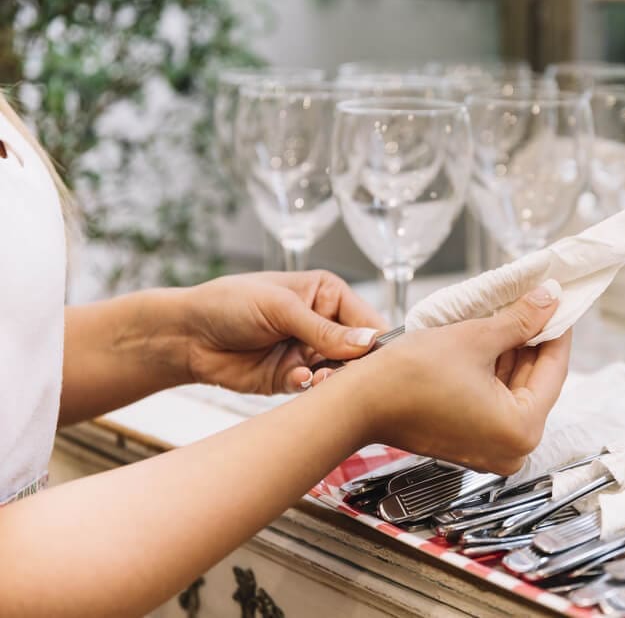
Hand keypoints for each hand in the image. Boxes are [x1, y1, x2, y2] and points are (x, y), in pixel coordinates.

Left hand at [182, 271, 387, 393]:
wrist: (185, 335)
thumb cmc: (229, 303)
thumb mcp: (281, 308)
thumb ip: (325, 329)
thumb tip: (369, 342)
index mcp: (327, 295)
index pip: (368, 320)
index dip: (376, 341)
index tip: (380, 359)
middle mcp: (323, 324)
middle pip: (359, 353)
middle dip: (355, 366)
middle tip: (345, 371)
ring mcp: (307, 353)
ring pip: (339, 375)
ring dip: (332, 380)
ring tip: (320, 378)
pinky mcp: (290, 378)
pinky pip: (312, 389)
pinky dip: (308, 387)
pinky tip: (297, 378)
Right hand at [345, 280, 570, 474]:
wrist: (358, 404)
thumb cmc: (408, 378)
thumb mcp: (474, 338)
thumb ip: (520, 320)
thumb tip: (549, 300)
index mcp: (521, 430)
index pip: (554, 369)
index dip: (558, 329)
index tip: (561, 302)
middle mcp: (512, 449)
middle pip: (535, 382)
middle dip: (534, 339)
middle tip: (538, 301)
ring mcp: (491, 449)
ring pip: (515, 390)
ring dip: (513, 352)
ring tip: (514, 312)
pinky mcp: (471, 443)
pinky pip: (495, 402)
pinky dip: (495, 372)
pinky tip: (494, 339)